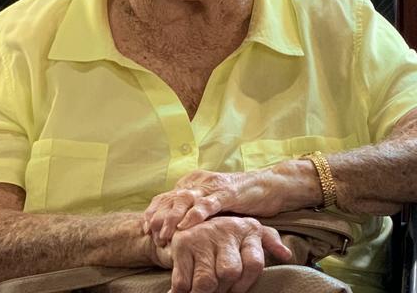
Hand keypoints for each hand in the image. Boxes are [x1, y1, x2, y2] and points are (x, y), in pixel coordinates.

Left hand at [143, 167, 308, 245]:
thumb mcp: (213, 204)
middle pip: (172, 198)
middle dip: (159, 217)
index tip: (144, 229)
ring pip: (186, 200)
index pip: (167, 197)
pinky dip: (196, 213)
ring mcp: (215, 186)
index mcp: (195, 184)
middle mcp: (201, 182)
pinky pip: (209, 203)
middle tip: (151, 234)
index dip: (153, 212)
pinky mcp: (229, 192)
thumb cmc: (242, 198)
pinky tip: (187, 224)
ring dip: (173, 218)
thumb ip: (196, 211)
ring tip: (164, 233)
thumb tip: (174, 230)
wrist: (272, 186)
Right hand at [149, 215, 291, 292]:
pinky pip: (183, 282)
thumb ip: (269, 241)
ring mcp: (203, 237)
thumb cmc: (228, 234)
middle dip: (224, 288)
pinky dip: (185, 292)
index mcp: (248, 230)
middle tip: (220, 290)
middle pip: (230, 272)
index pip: (254, 264)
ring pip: (206, 281)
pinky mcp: (181, 245)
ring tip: (205, 291)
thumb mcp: (251, 232)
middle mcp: (227, 230)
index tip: (236, 290)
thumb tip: (286, 255)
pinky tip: (189, 289)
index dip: (245, 284)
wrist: (191, 218)